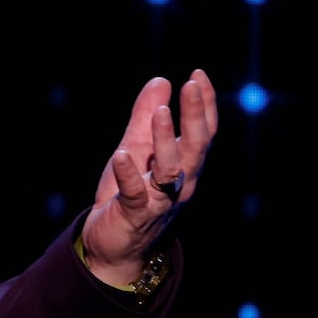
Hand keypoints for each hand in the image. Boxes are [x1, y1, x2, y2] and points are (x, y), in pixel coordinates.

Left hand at [80, 69, 217, 285]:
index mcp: (184, 166)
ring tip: (159, 112)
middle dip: (195, 116)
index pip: (202, 133)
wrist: (113, 243)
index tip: (198, 75)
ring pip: (172, 170)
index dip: (204, 105)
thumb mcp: (135, 147)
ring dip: (165, 140)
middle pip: (195, 148)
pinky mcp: (136, 214)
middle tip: (191, 85)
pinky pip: (136, 193)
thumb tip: (161, 80)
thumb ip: (145, 116)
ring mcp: (160, 200)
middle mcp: (180, 183)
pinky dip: (129, 174)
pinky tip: (121, 155)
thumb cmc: (127, 193)